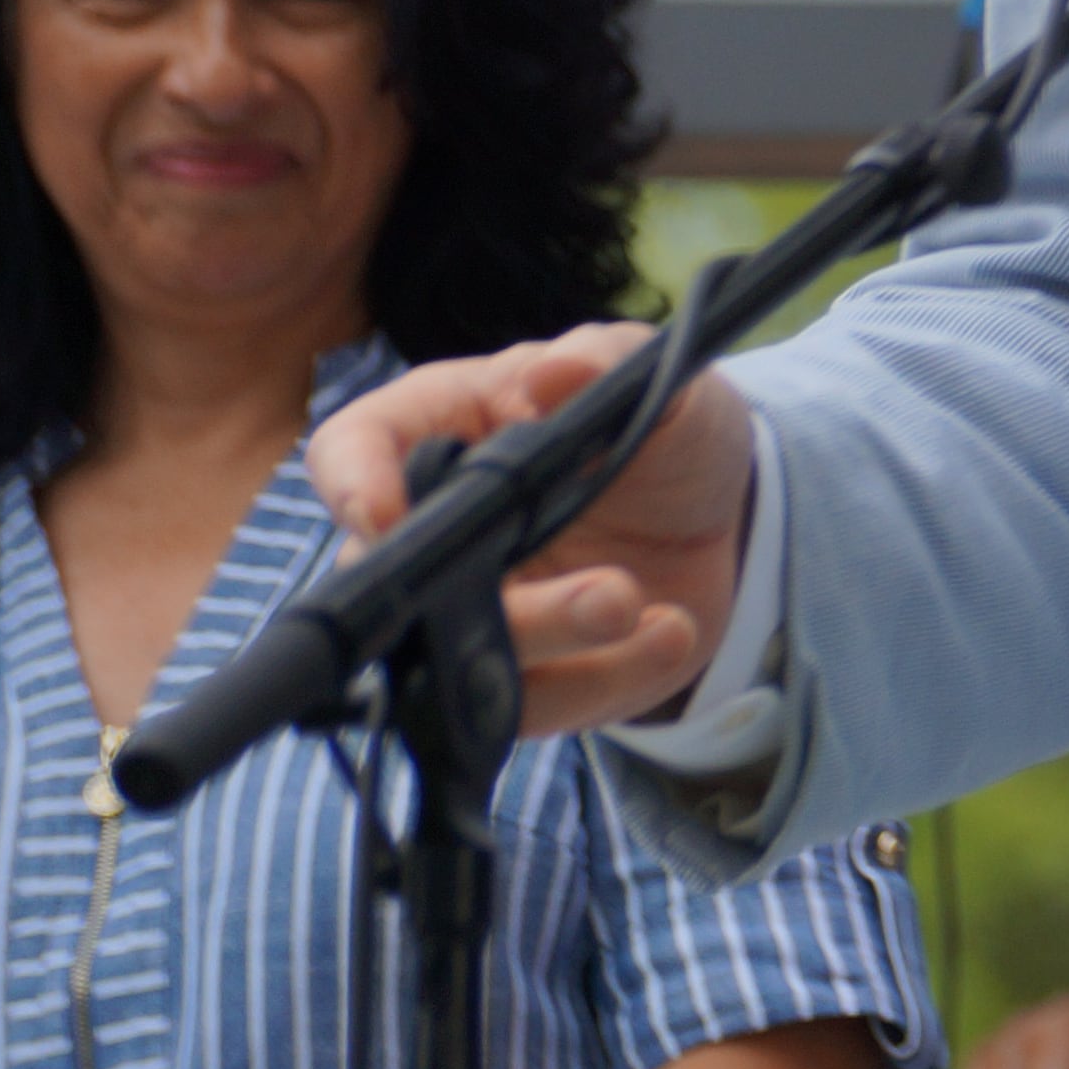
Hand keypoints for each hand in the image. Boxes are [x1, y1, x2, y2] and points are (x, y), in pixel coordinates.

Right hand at [304, 324, 755, 734]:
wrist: (718, 517)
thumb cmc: (658, 431)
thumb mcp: (652, 380)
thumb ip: (608, 364)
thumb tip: (554, 370)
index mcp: (441, 430)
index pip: (350, 448)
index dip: (351, 482)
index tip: (386, 511)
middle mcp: (435, 530)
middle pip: (396, 581)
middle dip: (476, 595)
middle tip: (593, 586)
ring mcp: (469, 613)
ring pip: (457, 660)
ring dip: (551, 639)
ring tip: (633, 603)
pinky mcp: (521, 678)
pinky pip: (536, 705)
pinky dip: (607, 677)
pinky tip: (670, 631)